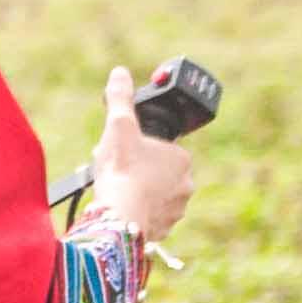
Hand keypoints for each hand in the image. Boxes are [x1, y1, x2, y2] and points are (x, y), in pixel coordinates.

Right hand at [86, 64, 195, 243]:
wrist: (118, 216)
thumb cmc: (122, 169)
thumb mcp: (119, 126)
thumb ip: (120, 98)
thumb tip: (120, 73)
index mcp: (182, 158)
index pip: (161, 147)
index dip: (139, 146)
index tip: (123, 150)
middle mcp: (186, 184)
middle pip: (157, 170)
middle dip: (138, 168)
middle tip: (116, 169)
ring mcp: (177, 209)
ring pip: (155, 194)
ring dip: (138, 190)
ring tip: (115, 189)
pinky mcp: (164, 228)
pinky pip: (151, 215)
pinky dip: (138, 211)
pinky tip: (121, 207)